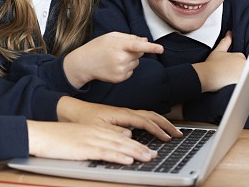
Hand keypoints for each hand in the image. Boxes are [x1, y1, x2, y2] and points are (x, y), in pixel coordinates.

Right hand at [26, 120, 156, 164]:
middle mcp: (94, 132)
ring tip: (148, 157)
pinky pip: (105, 152)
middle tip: (154, 155)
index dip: (134, 142)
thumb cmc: (54, 138)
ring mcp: (89, 139)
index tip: (146, 149)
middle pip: (122, 140)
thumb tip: (103, 145)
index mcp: (93, 130)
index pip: (118, 136)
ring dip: (135, 152)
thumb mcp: (75, 137)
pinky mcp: (84, 147)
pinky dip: (118, 155)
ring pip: (117, 145)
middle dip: (140, 148)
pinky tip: (128, 159)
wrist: (38, 134)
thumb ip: (92, 140)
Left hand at [56, 96, 182, 141]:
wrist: (69, 109)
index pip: (144, 121)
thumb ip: (113, 132)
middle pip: (150, 116)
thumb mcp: (96, 127)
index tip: (167, 138)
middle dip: (166, 124)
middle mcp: (124, 112)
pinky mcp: (120, 116)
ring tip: (172, 131)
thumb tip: (130, 136)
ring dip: (161, 122)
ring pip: (147, 115)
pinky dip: (152, 121)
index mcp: (120, 114)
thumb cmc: (81, 118)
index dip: (157, 130)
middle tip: (178, 134)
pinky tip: (154, 127)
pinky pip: (141, 117)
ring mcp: (122, 113)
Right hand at [64, 32, 163, 87]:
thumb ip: (129, 37)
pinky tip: (113, 65)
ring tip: (114, 58)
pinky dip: (126, 68)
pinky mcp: (120, 78)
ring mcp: (120, 70)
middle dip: (134, 51)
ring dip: (129, 60)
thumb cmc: (97, 47)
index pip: (137, 46)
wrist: (83, 64)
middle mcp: (120, 59)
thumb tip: (145, 40)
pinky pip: (131, 71)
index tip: (161, 49)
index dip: (150, 47)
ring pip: (136, 63)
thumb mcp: (110, 37)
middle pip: (139, 53)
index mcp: (117, 46)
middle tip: (119, 50)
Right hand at [192, 31, 245, 91]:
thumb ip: (225, 42)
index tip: (225, 67)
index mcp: (241, 56)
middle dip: (236, 70)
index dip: (232, 64)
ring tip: (227, 79)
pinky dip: (239, 84)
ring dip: (238, 77)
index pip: (241, 60)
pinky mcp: (244, 84)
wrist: (207, 76)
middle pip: (244, 67)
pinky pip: (244, 84)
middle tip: (226, 73)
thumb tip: (230, 33)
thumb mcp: (217, 51)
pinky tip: (230, 84)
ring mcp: (245, 75)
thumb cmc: (211, 64)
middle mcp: (245, 65)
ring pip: (244, 75)